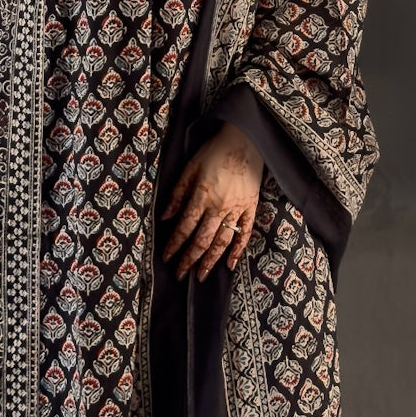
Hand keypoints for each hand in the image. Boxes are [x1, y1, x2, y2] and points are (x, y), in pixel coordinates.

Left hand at [162, 122, 263, 281]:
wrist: (245, 140)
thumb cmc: (214, 151)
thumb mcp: (190, 167)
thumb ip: (177, 193)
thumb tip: (164, 216)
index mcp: (201, 196)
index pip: (184, 227)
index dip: (174, 244)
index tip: (166, 258)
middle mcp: (219, 207)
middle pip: (202, 240)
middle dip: (189, 260)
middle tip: (180, 276)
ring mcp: (237, 210)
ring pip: (222, 242)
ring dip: (210, 261)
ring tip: (201, 276)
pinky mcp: (251, 209)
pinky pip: (245, 234)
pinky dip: (238, 250)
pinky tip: (230, 264)